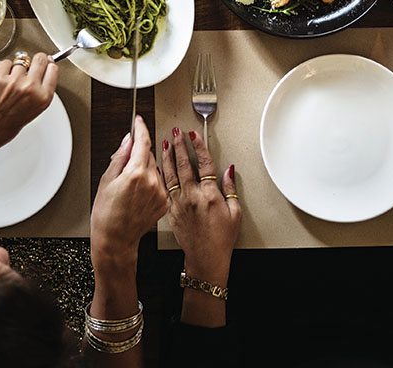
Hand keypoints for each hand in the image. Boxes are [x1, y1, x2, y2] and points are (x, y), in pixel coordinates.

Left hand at [0, 53, 57, 169]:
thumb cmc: (4, 128)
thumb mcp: (32, 112)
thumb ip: (39, 92)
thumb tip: (41, 74)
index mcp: (43, 98)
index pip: (53, 70)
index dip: (48, 64)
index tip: (46, 62)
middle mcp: (30, 88)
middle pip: (39, 59)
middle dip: (35, 61)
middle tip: (30, 64)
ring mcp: (14, 82)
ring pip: (20, 61)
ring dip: (16, 69)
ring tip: (9, 83)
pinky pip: (5, 63)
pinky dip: (3, 69)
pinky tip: (1, 81)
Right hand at [90, 116, 167, 268]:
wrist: (115, 241)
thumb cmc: (106, 215)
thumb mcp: (106, 180)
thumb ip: (120, 156)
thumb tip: (128, 140)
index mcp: (136, 173)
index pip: (143, 141)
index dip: (141, 128)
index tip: (139, 121)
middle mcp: (152, 181)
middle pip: (149, 155)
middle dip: (139, 156)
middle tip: (125, 169)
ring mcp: (160, 193)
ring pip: (156, 169)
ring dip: (146, 170)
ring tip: (131, 187)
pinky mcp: (164, 202)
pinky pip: (160, 183)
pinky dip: (151, 184)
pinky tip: (139, 196)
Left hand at [161, 128, 239, 286]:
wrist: (205, 260)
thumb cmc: (221, 239)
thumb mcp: (235, 213)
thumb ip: (230, 189)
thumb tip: (228, 170)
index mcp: (210, 195)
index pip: (203, 163)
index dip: (198, 146)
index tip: (193, 135)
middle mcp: (192, 197)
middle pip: (183, 164)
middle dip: (179, 145)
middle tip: (175, 132)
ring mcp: (179, 204)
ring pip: (170, 174)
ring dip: (167, 157)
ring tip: (164, 143)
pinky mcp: (171, 211)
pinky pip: (164, 188)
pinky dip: (161, 175)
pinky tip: (158, 167)